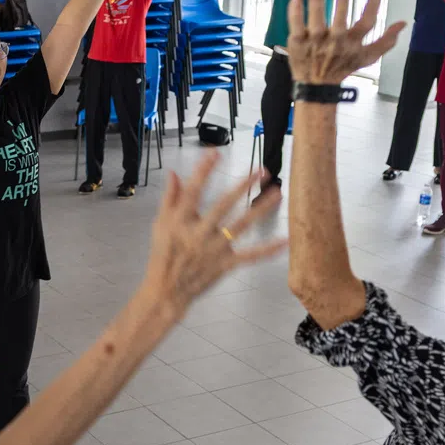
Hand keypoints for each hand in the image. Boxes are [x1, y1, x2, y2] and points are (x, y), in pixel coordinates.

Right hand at [143, 156, 286, 312]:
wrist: (167, 290)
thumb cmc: (163, 255)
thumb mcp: (160, 224)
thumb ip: (170, 198)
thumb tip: (175, 173)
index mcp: (180, 221)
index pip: (193, 192)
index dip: (203, 171)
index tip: (216, 153)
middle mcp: (198, 233)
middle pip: (223, 206)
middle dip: (242, 186)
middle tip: (262, 170)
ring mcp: (213, 250)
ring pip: (241, 226)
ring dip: (260, 209)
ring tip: (277, 193)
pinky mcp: (224, 265)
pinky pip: (250, 256)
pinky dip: (268, 250)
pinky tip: (285, 241)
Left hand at [287, 0, 403, 85]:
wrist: (316, 86)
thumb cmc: (343, 66)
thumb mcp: (367, 57)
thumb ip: (386, 41)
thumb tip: (403, 23)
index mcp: (353, 43)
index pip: (367, 23)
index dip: (373, 4)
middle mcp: (335, 42)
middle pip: (340, 24)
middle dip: (342, 8)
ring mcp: (315, 42)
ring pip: (316, 22)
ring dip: (317, 4)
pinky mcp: (298, 42)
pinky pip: (296, 26)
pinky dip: (295, 14)